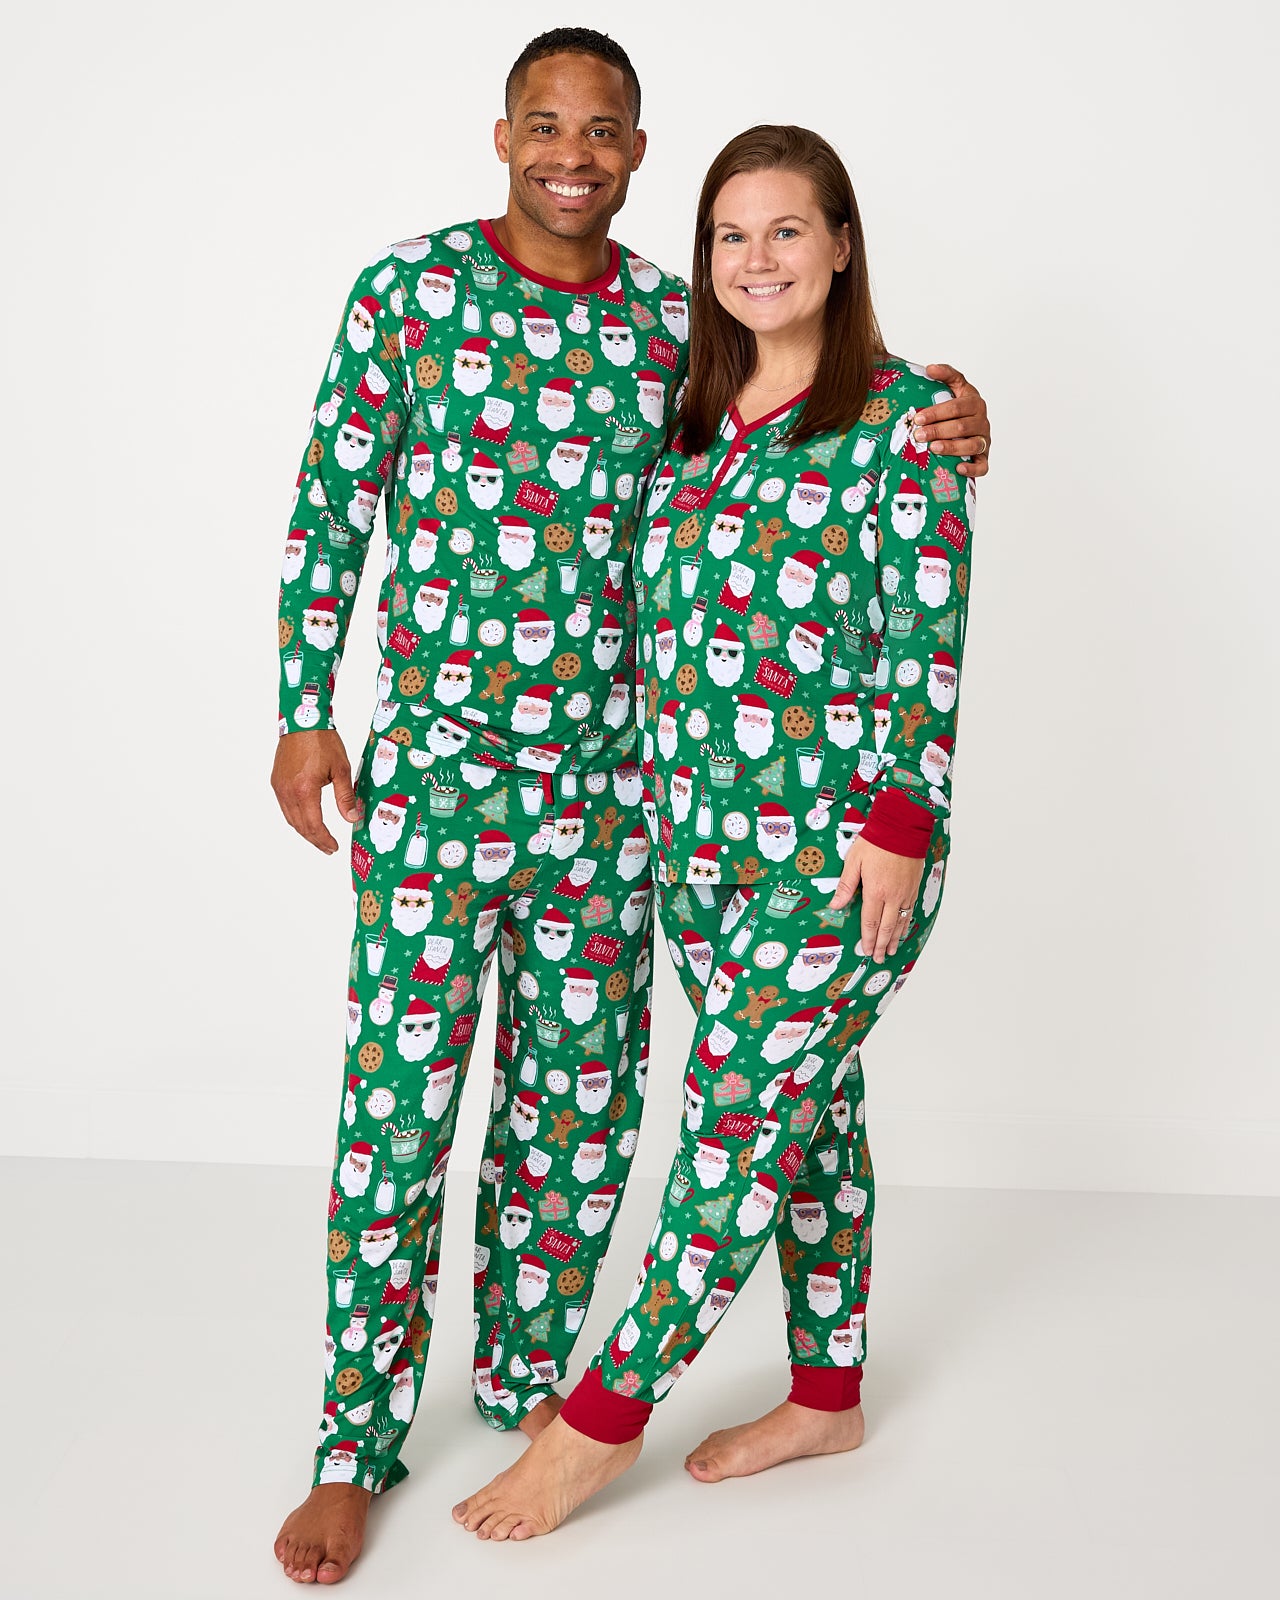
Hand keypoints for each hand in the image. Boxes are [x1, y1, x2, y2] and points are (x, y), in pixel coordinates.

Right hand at [271, 729, 360, 854]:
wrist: (303, 720)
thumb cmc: (322, 741)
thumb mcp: (341, 769)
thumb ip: (346, 797)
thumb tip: (352, 818)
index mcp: (305, 790)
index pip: (314, 825)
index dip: (324, 839)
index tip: (333, 847)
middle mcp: (288, 792)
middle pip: (300, 826)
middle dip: (315, 840)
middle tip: (328, 848)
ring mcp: (280, 787)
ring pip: (290, 819)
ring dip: (304, 831)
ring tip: (318, 838)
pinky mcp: (277, 781)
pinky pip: (285, 807)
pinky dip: (296, 818)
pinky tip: (306, 820)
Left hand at [828, 836, 926, 962]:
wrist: (902, 828)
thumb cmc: (876, 841)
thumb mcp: (854, 861)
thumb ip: (846, 885)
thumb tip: (835, 904)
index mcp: (875, 891)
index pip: (870, 922)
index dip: (867, 939)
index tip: (865, 951)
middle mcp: (892, 896)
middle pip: (886, 927)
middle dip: (881, 945)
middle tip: (878, 958)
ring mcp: (905, 893)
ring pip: (900, 922)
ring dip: (894, 938)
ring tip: (890, 950)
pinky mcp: (914, 887)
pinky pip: (910, 911)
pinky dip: (906, 924)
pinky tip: (903, 929)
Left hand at [913, 363, 990, 478]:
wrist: (971, 423)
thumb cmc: (958, 406)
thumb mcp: (954, 386)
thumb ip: (946, 374)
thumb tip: (930, 368)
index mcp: (974, 402)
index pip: (956, 407)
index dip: (936, 413)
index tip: (918, 418)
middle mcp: (982, 421)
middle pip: (961, 427)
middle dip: (938, 431)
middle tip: (918, 435)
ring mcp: (984, 440)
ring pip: (972, 445)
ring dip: (951, 448)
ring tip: (933, 448)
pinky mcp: (984, 457)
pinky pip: (983, 466)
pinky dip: (972, 468)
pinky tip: (958, 468)